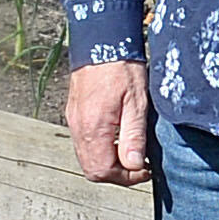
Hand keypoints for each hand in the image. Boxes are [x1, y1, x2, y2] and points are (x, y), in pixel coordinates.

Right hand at [67, 60, 153, 186]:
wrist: (101, 42)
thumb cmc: (121, 68)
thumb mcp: (137, 103)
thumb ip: (134, 137)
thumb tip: (134, 165)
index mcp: (94, 128)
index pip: (103, 171)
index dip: (126, 177)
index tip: (144, 169)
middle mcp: (79, 128)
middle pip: (92, 170)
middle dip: (117, 175)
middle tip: (138, 166)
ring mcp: (74, 123)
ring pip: (87, 160)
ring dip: (108, 163)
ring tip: (130, 153)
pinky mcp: (75, 116)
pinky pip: (84, 145)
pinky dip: (100, 151)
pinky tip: (117, 140)